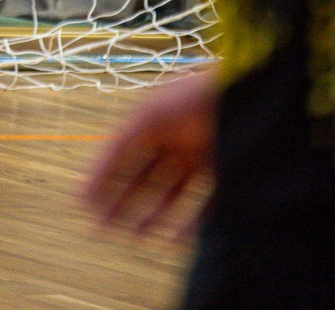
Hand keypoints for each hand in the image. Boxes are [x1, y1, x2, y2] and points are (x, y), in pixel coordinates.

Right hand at [83, 69, 216, 238]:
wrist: (251, 95)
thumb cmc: (196, 96)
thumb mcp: (149, 116)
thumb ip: (120, 145)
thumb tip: (93, 170)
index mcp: (153, 121)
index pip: (121, 154)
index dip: (101, 178)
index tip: (83, 203)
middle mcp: (175, 139)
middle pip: (142, 177)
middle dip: (122, 202)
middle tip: (104, 227)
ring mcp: (202, 157)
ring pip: (170, 195)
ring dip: (151, 216)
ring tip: (134, 238)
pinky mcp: (227, 173)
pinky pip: (204, 204)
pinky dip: (187, 223)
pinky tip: (171, 239)